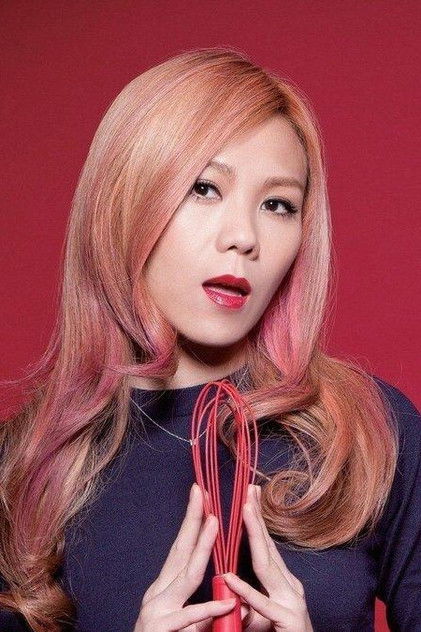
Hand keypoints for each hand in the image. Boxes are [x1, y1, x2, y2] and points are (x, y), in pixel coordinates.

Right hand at [134, 482, 245, 630]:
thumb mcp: (183, 626)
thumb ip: (201, 613)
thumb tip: (226, 599)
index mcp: (164, 590)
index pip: (180, 550)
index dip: (192, 523)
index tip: (202, 498)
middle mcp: (158, 595)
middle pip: (179, 552)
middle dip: (192, 521)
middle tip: (202, 494)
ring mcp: (157, 612)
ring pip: (184, 576)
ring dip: (201, 548)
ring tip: (215, 525)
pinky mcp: (161, 631)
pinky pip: (188, 619)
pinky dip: (206, 611)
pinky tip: (225, 602)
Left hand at [221, 484, 313, 631]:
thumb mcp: (267, 614)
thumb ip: (251, 598)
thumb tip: (232, 582)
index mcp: (284, 583)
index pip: (267, 546)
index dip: (257, 521)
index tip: (249, 496)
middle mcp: (290, 587)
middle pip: (268, 547)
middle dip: (257, 517)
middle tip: (248, 490)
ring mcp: (291, 601)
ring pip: (267, 566)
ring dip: (255, 537)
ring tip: (244, 512)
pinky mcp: (288, 620)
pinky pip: (262, 604)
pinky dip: (246, 591)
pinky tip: (231, 578)